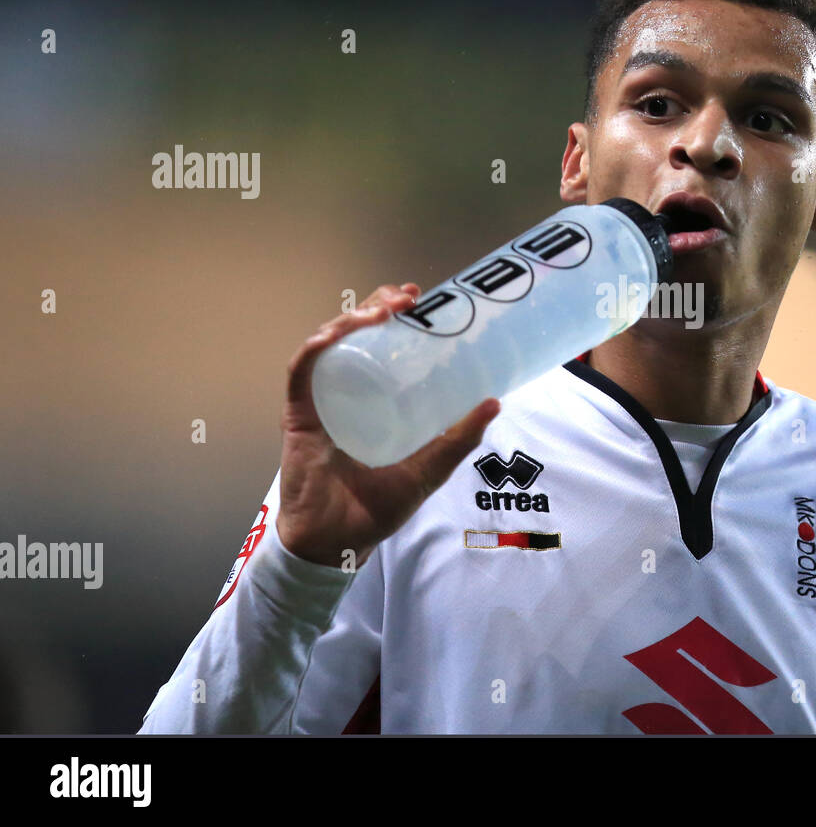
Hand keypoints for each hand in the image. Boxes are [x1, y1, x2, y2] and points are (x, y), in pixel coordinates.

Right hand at [276, 283, 499, 566]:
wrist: (338, 543)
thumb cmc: (377, 507)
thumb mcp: (428, 467)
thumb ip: (458, 438)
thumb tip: (494, 401)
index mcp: (372, 399)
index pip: (379, 345)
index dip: (395, 317)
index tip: (421, 300)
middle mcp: (343, 392)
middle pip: (353, 334)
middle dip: (377, 306)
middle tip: (408, 296)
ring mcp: (319, 401)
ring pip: (327, 343)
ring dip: (352, 318)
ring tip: (384, 308)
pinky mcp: (299, 415)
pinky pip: (302, 370)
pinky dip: (318, 346)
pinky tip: (337, 332)